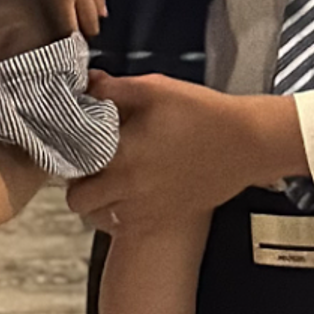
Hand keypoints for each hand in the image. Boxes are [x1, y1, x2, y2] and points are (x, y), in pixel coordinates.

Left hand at [68, 73, 304, 235]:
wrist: (244, 144)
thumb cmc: (201, 112)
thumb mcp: (155, 88)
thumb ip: (114, 87)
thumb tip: (86, 85)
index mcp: (122, 154)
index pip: (72, 165)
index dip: (68, 153)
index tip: (75, 140)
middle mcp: (128, 189)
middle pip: (78, 201)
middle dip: (78, 182)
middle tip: (91, 160)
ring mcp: (146, 211)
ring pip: (99, 218)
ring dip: (97, 200)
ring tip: (110, 175)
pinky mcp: (162, 221)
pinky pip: (124, 227)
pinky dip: (119, 214)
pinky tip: (131, 190)